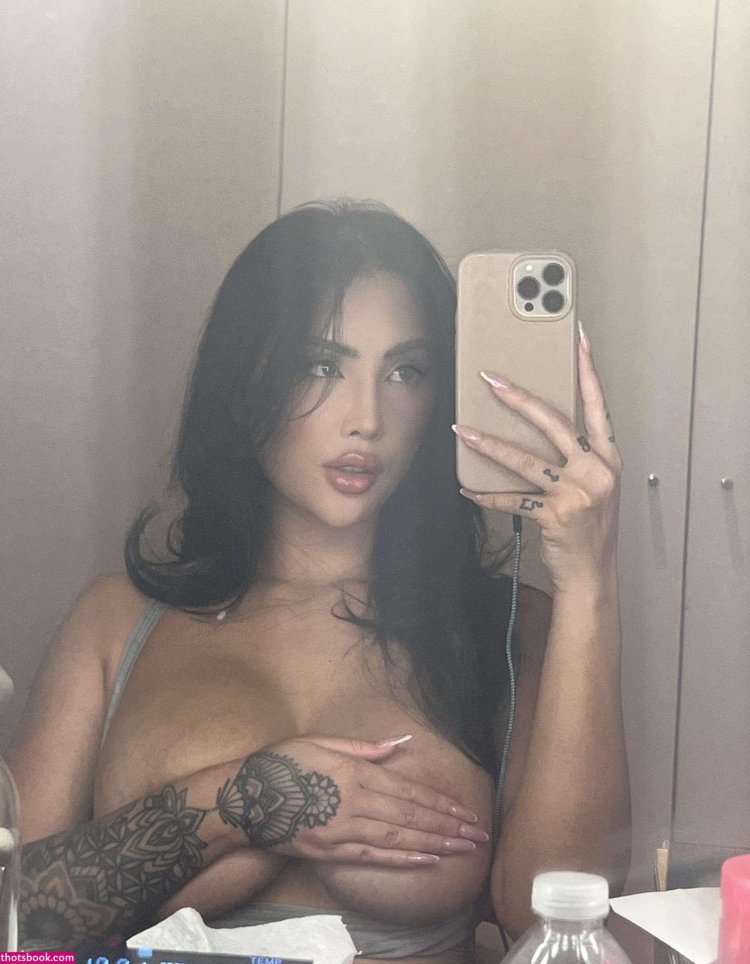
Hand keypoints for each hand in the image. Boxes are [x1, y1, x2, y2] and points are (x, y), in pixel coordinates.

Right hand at [214, 735, 487, 867]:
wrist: (245, 799)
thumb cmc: (282, 764)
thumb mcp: (320, 742)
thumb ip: (360, 747)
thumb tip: (395, 745)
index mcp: (356, 772)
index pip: (408, 790)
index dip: (440, 801)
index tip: (465, 810)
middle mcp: (356, 802)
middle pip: (410, 817)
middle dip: (448, 826)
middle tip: (478, 835)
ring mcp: (344, 830)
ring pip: (399, 839)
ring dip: (434, 843)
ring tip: (463, 849)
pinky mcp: (332, 852)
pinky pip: (373, 858)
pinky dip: (403, 860)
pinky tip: (426, 860)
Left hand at [453, 323, 622, 590]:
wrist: (592, 574)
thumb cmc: (589, 527)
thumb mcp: (594, 486)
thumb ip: (578, 457)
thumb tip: (538, 425)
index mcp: (609, 458)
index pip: (598, 405)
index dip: (588, 370)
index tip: (578, 337)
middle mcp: (598, 470)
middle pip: (554, 423)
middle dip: (519, 398)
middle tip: (490, 379)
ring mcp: (578, 493)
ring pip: (525, 459)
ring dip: (489, 444)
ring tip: (462, 430)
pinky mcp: (555, 515)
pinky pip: (511, 499)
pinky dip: (486, 494)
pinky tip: (466, 488)